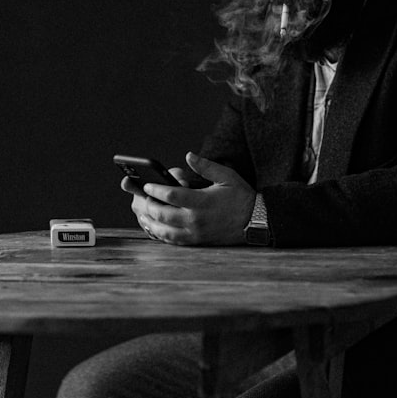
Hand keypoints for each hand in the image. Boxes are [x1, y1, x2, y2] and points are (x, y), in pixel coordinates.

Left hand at [126, 152, 256, 245]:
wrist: (255, 222)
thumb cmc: (241, 197)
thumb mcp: (227, 176)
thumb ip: (206, 166)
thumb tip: (188, 155)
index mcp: (202, 201)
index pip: (171, 195)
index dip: (155, 190)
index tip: (146, 185)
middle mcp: (196, 219)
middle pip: (162, 214)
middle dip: (148, 205)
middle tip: (141, 198)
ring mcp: (195, 233)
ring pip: (164, 230)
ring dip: (150, 222)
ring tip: (141, 214)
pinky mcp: (197, 241)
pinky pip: (173, 241)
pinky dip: (160, 234)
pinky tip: (154, 227)